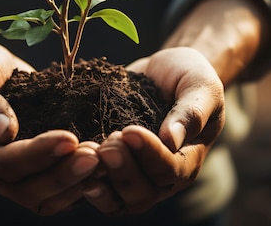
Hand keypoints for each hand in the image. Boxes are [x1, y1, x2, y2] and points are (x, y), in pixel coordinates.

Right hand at [0, 38, 100, 214]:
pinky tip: (105, 164)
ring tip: (104, 160)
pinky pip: (58, 189)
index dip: (38, 154)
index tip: (69, 138)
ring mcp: (13, 173)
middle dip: (63, 175)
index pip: (5, 163)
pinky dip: (81, 182)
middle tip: (95, 155)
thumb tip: (3, 131)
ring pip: (45, 197)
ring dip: (76, 183)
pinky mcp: (34, 168)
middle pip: (28, 190)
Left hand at [81, 47, 224, 214]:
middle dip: (122, 172)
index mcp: (188, 159)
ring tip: (86, 155)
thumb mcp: (200, 87)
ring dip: (100, 181)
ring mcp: (135, 175)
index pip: (170, 170)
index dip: (149, 154)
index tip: (130, 131)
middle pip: (142, 194)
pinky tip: (70, 162)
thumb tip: (171, 140)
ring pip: (118, 200)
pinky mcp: (111, 169)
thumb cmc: (189, 77)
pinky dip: (83, 180)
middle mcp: (161, 176)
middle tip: (107, 144)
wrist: (165, 71)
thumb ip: (191, 112)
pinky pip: (98, 187)